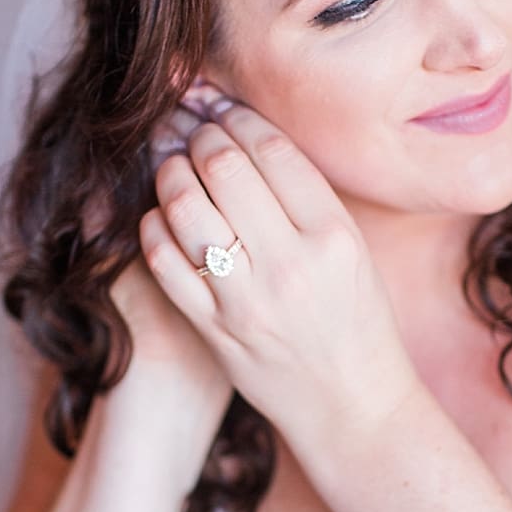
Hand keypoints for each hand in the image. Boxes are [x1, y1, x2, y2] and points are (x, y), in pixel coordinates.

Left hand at [137, 88, 419, 444]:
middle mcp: (292, 263)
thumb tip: (249, 139)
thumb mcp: (354, 252)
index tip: (221, 106)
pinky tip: (161, 219)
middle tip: (189, 129)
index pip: (273, 151)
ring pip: (185, 208)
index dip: (237, 117)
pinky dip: (153, 228)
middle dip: (198, 136)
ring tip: (172, 167)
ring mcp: (247, 298)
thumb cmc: (358, 322)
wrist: (352, 405)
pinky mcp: (213, 328)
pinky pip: (163, 261)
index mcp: (335, 236)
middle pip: (224, 168)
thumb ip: (307, 200)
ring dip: (169, 175)